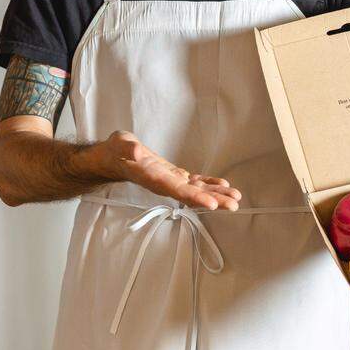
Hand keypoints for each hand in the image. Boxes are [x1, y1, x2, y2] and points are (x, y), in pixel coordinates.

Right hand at [101, 130, 240, 210]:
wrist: (114, 158)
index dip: (195, 197)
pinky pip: (194, 182)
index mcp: (154, 178)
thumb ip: (128, 149)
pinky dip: (209, 184)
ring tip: (235, 197)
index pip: (177, 191)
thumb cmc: (117, 151)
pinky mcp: (174, 176)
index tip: (212, 204)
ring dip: (216, 194)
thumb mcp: (121, 145)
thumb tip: (137, 152)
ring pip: (197, 190)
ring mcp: (171, 181)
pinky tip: (223, 186)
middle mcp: (165, 184)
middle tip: (233, 205)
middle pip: (192, 195)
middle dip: (213, 200)